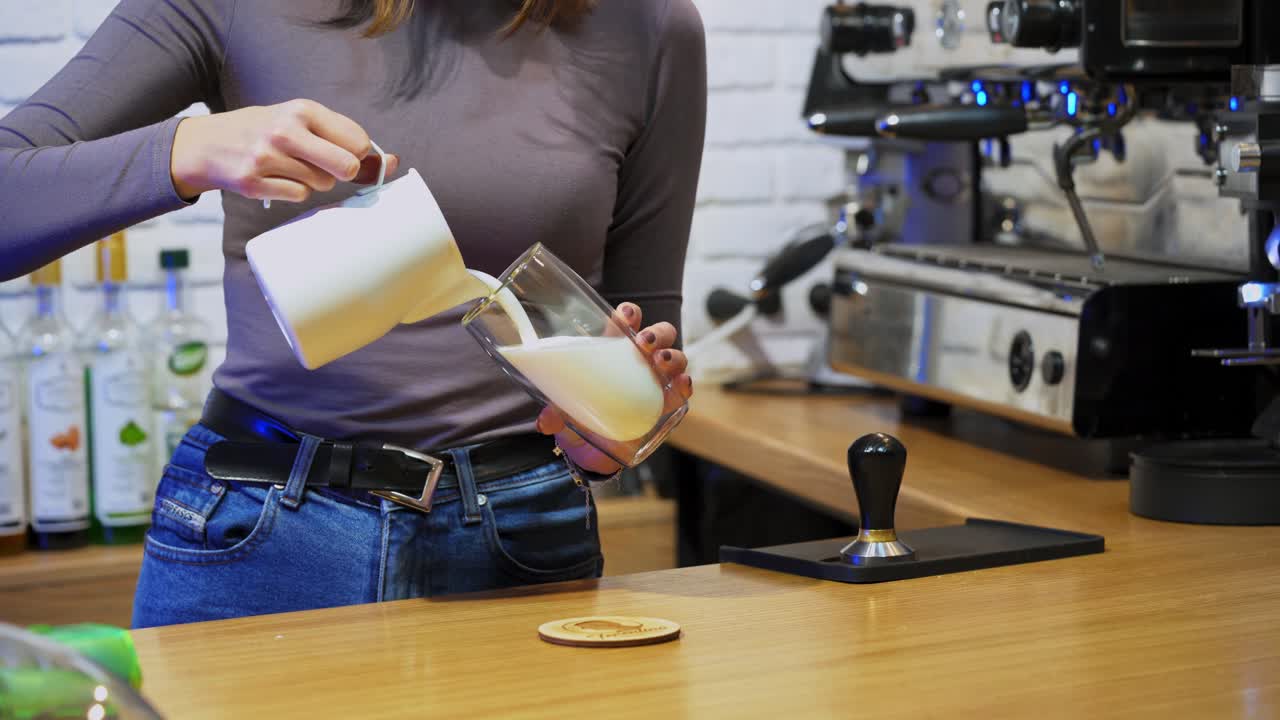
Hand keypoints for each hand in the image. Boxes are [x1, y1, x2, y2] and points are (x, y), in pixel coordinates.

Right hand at [170, 99, 399, 202]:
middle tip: (327, 166)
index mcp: (302, 109)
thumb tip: (390, 163)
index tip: (348, 154)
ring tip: (291, 166)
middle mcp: (286, 131)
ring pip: (322, 184)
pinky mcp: (254, 182)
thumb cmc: (263, 130)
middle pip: (347, 166)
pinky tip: (276, 178)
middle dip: (344, 172)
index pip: (357, 140)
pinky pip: (299, 196)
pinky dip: (294, 191)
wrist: (206, 144)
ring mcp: (268, 157)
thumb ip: (339, 135)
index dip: (359, 153)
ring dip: (315, 181)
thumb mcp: (297, 118)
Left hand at [535, 302, 694, 475]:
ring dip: (672, 356)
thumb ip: (555, 415)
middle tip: (644, 343)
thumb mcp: (565, 417)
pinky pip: (683, 390)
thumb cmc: (580, 422)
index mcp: (613, 354)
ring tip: (661, 362)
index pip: (625, 324)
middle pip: (658, 335)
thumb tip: (545, 421)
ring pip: (675, 358)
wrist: (594, 457)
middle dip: (656, 333)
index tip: (625, 316)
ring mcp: (657, 382)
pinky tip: (682, 384)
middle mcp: (639, 363)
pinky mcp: (669, 405)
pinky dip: (685, 384)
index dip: (629, 314)